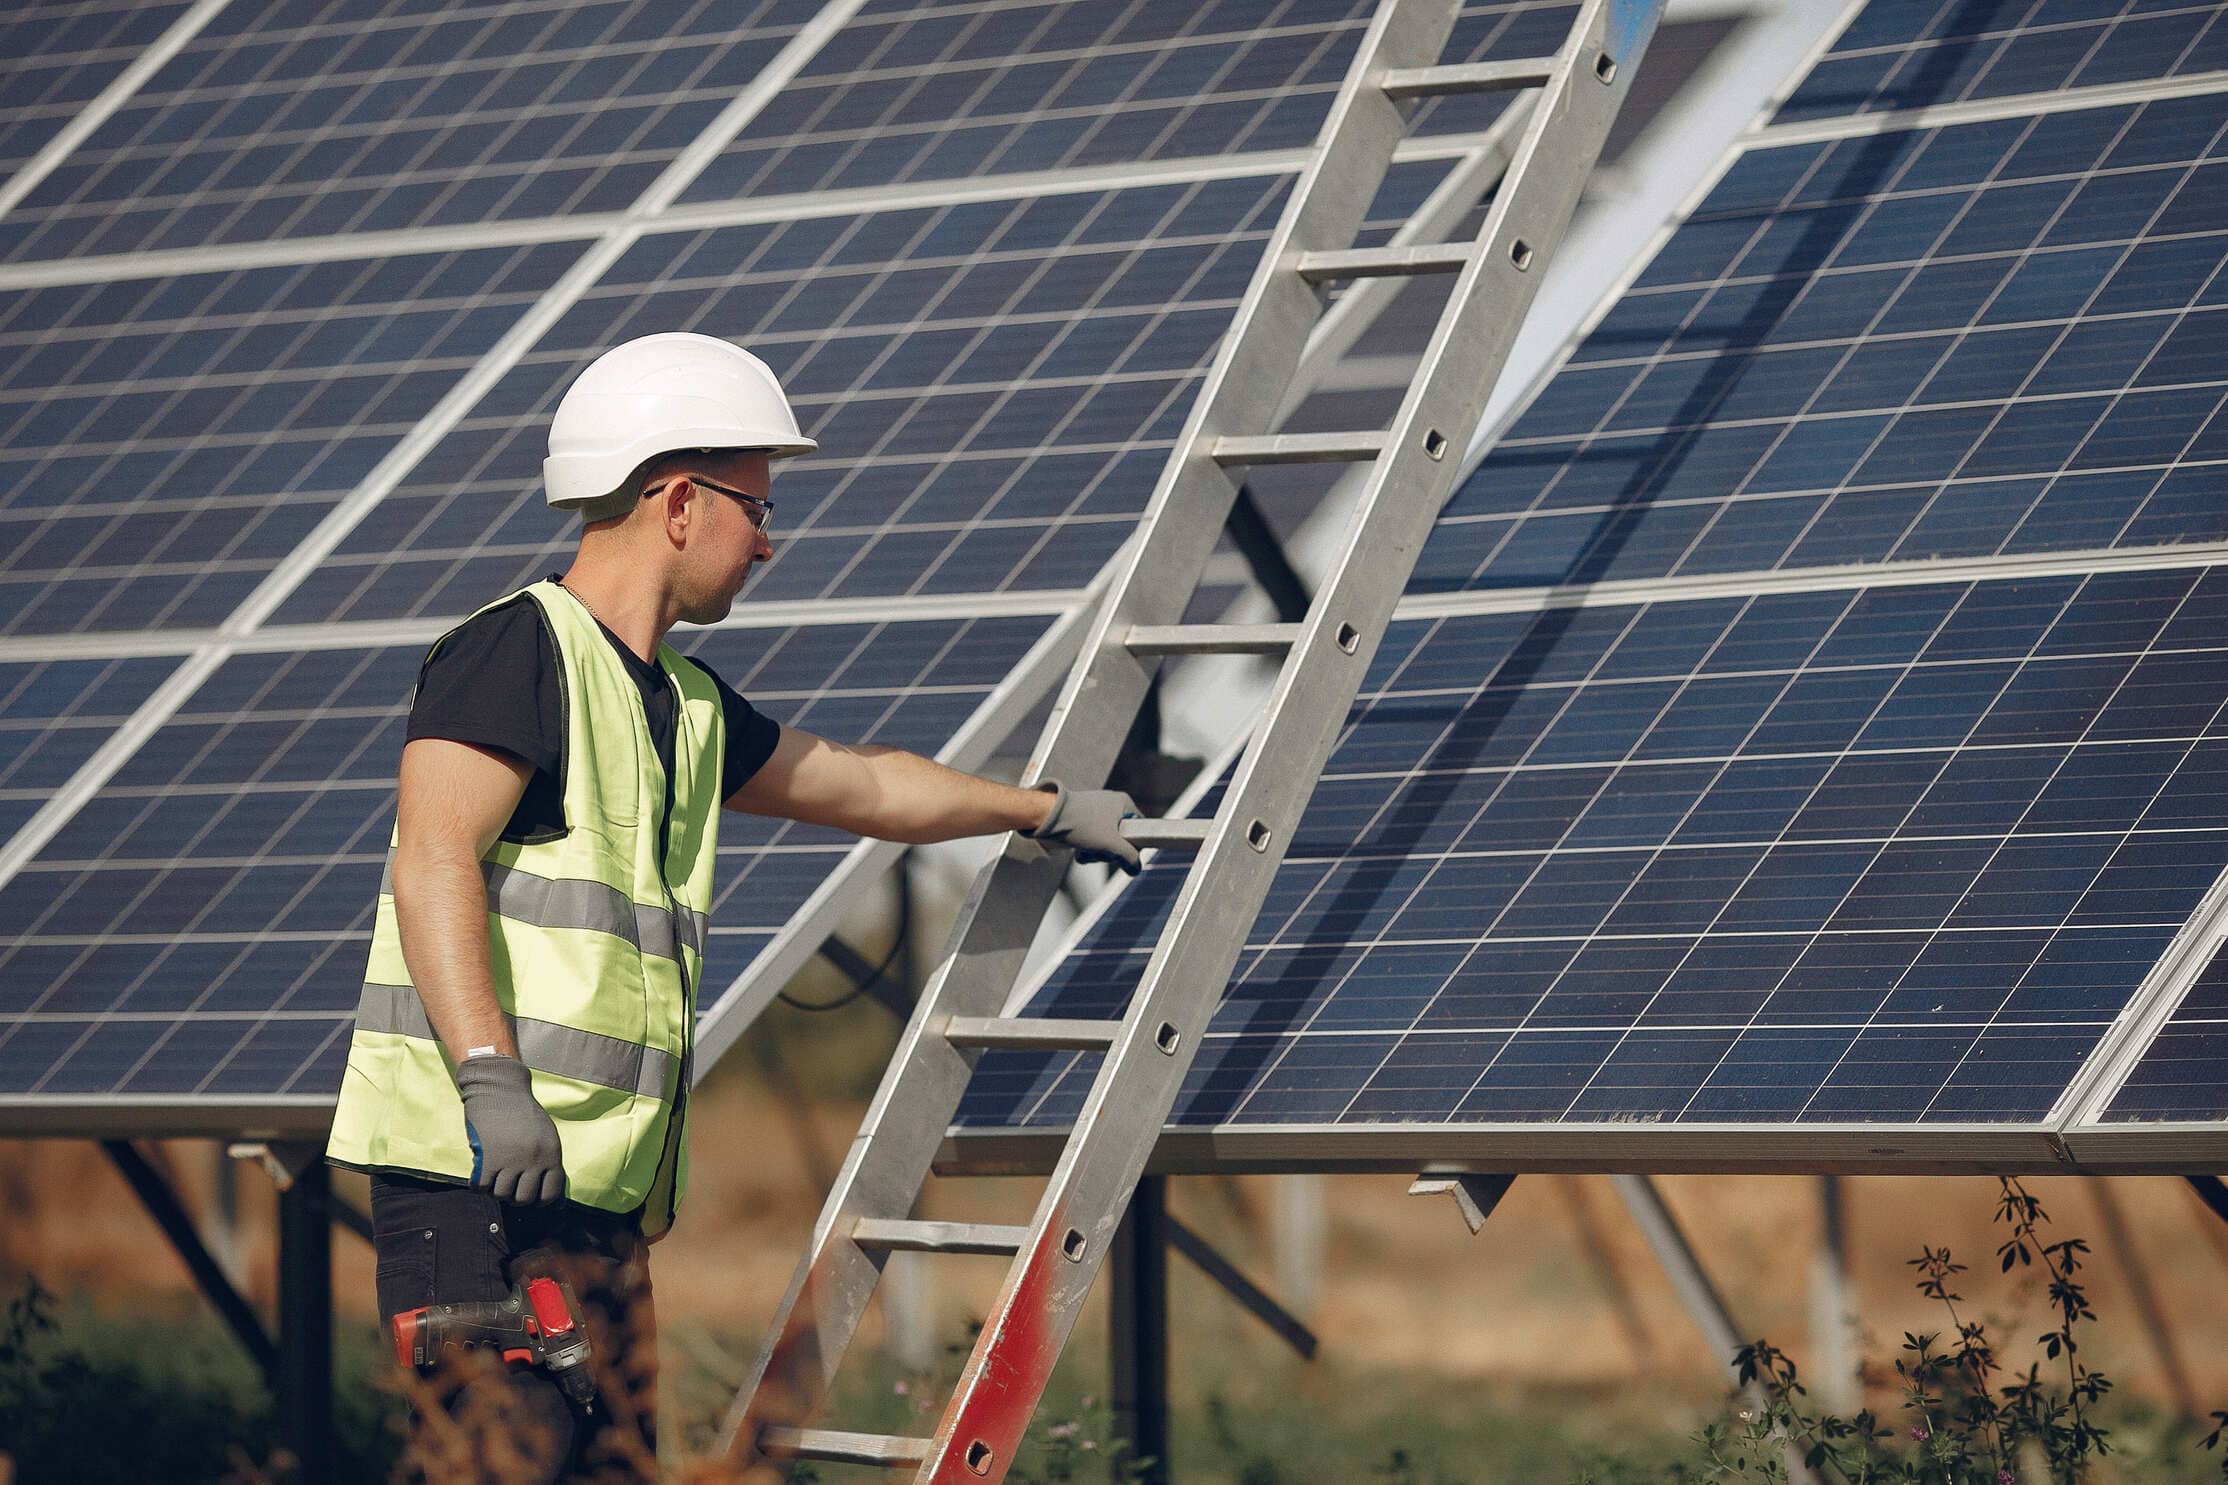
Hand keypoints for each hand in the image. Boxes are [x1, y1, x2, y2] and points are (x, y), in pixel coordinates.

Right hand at [455, 1053, 566, 1204]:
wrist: (500, 1088)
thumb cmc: (522, 1112)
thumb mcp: (546, 1135)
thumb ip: (547, 1162)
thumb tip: (549, 1198)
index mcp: (552, 1154)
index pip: (550, 1195)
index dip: (539, 1201)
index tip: (530, 1197)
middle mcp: (533, 1159)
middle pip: (523, 1199)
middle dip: (515, 1197)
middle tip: (509, 1186)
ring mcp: (510, 1159)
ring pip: (501, 1195)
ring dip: (496, 1190)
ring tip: (494, 1178)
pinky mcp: (488, 1157)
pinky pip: (481, 1187)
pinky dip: (478, 1186)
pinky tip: (480, 1176)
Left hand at [1026, 781, 1141, 875]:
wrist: (1047, 816)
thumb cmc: (1079, 823)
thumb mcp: (1111, 844)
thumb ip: (1129, 857)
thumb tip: (1135, 868)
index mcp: (1124, 803)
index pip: (1139, 830)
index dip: (1132, 846)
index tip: (1121, 853)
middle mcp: (1112, 804)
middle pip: (1121, 839)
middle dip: (1109, 852)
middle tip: (1100, 851)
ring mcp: (1096, 811)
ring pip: (1105, 841)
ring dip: (1096, 852)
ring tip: (1085, 850)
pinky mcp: (1083, 819)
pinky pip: (1092, 839)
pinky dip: (1086, 848)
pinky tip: (1078, 850)